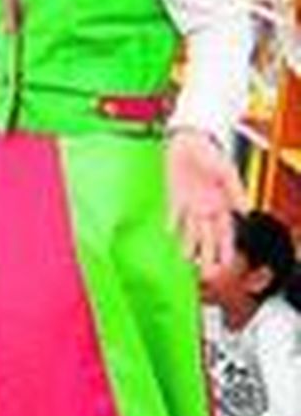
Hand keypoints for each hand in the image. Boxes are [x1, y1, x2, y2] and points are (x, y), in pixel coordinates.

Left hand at [167, 129, 243, 275]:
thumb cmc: (210, 152)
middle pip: (209, 239)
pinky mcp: (175, 198)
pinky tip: (170, 238)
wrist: (187, 140)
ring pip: (192, 233)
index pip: (226, 234)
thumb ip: (234, 191)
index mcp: (222, 204)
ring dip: (190, 247)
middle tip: (208, 275)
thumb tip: (246, 210)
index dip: (227, 250)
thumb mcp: (225, 172)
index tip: (228, 267)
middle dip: (209, 257)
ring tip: (188, 262)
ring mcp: (190, 205)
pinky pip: (174, 217)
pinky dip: (172, 227)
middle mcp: (207, 209)